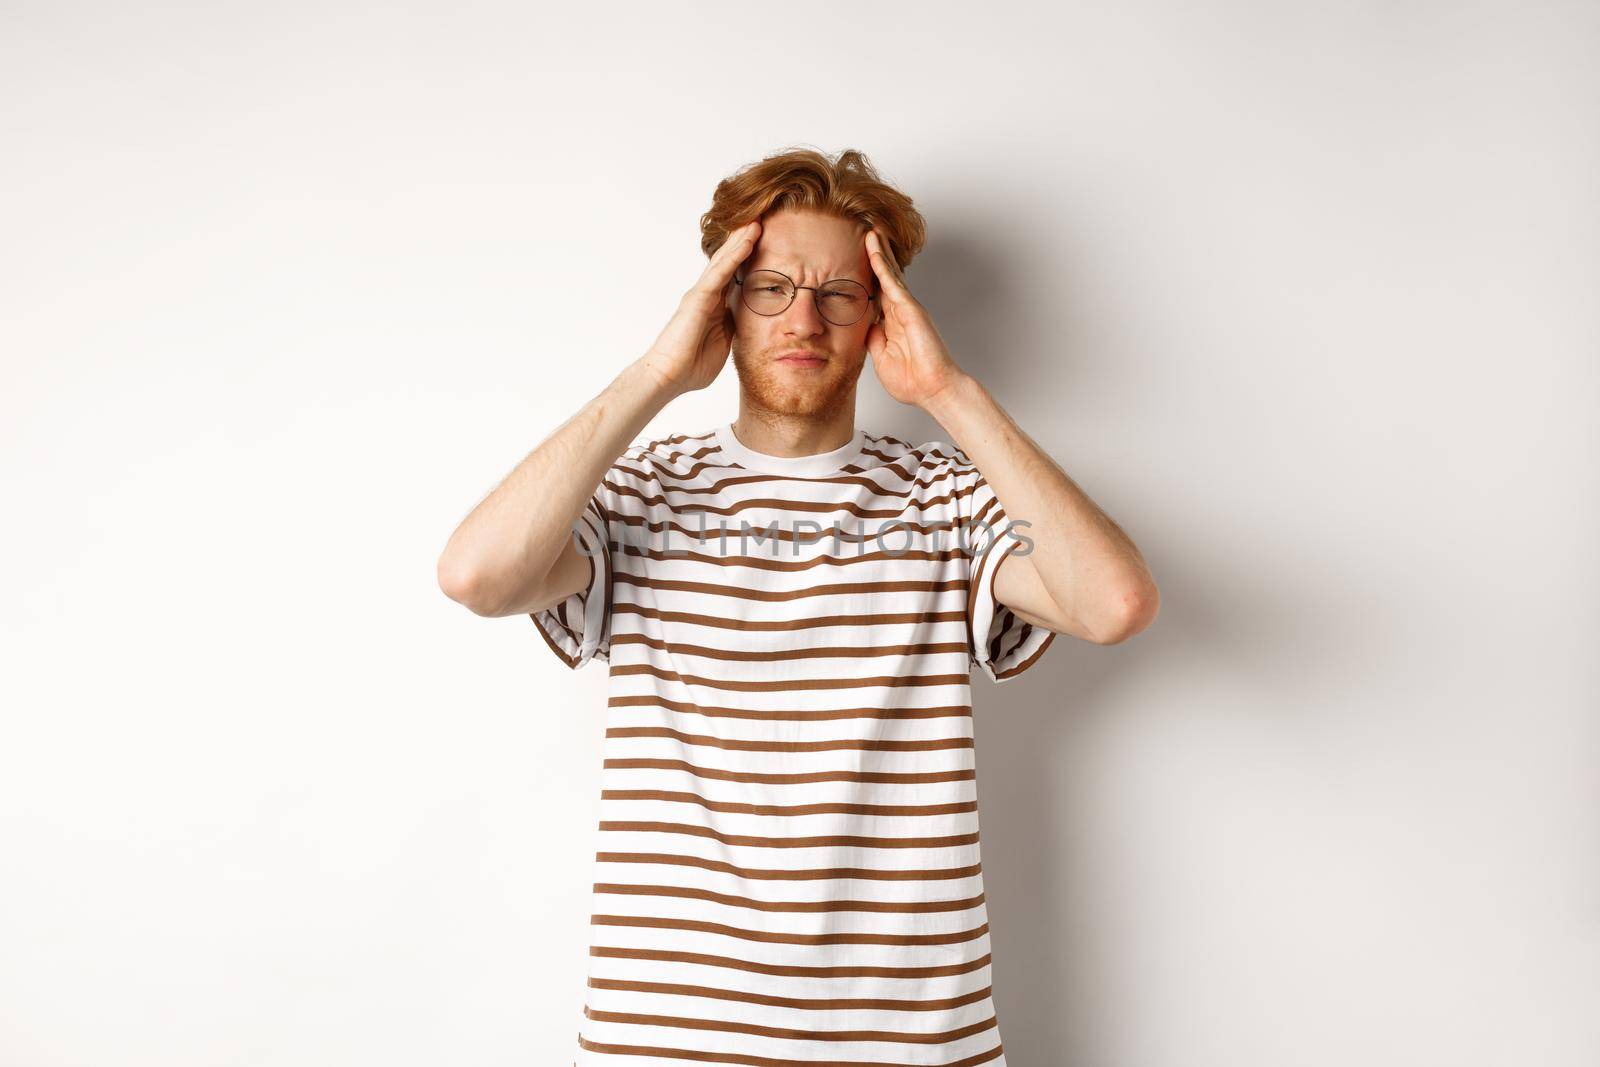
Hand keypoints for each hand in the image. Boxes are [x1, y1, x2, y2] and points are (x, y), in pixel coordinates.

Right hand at [640, 219, 760, 395]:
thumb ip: (733, 327)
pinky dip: (735, 255)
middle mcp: (706, 295)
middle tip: (761, 219)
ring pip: (725, 260)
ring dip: (742, 240)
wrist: (669, 378)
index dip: (747, 258)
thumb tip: (749, 319)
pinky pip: (721, 273)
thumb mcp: (723, 343)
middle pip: (728, 261)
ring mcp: (700, 294)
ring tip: (758, 220)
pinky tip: (748, 240)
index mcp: (713, 306)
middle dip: (744, 240)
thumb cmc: (691, 367)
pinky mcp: (698, 299)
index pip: (734, 275)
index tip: (765, 242)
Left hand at [864, 228, 967, 408]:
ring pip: (889, 274)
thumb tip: (861, 324)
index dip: (866, 277)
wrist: (933, 390)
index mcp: (893, 324)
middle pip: (885, 277)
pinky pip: (893, 284)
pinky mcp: (912, 310)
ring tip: (870, 231)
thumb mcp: (881, 358)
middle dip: (876, 256)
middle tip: (865, 235)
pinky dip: (882, 266)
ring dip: (879, 252)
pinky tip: (874, 251)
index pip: (876, 294)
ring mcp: (907, 309)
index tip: (853, 263)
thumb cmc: (912, 382)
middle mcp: (901, 312)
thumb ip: (872, 339)